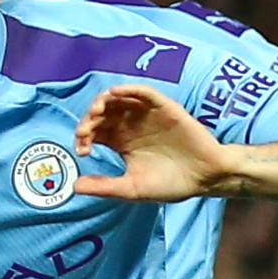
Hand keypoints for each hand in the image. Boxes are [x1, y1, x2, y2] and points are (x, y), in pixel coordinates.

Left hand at [70, 83, 231, 202]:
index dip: (83, 136)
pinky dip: (129, 89)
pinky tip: (116, 93)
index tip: (82, 150)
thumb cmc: (170, 183)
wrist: (203, 178)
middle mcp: (130, 125)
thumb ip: (105, 186)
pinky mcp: (164, 107)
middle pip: (103, 112)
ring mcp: (146, 114)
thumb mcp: (132, 188)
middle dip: (90, 118)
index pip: (94, 131)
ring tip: (96, 111)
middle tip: (85, 130)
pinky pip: (144, 92)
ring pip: (119, 99)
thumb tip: (73, 187)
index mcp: (121, 142)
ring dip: (104, 101)